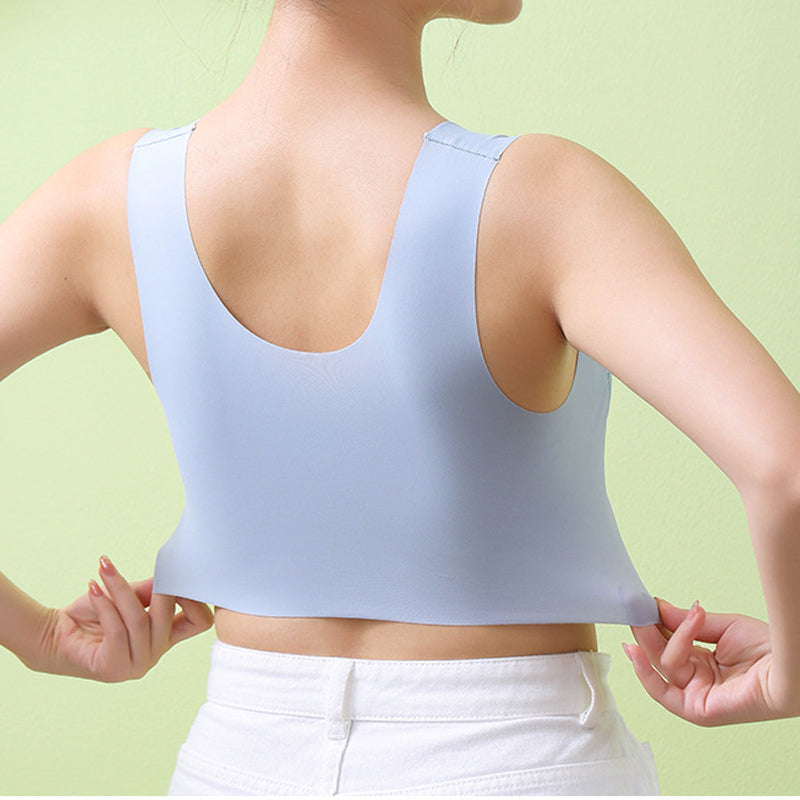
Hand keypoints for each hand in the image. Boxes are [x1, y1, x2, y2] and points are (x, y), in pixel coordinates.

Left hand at [26, 556, 213, 681]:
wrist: (54, 636)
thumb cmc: (94, 613)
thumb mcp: (130, 596)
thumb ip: (153, 588)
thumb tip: (173, 568)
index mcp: (165, 637)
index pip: (200, 622)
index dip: (195, 598)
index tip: (180, 573)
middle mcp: (155, 654)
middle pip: (168, 615)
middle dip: (156, 586)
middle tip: (149, 564)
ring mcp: (135, 665)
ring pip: (139, 619)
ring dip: (120, 588)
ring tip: (104, 569)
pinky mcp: (112, 667)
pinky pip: (116, 630)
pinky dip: (105, 603)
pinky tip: (93, 587)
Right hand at [624, 597, 798, 725]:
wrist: (786, 666)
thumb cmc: (766, 649)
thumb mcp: (719, 626)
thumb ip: (685, 623)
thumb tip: (657, 608)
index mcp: (703, 663)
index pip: (668, 644)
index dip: (653, 624)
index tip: (640, 604)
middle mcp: (697, 680)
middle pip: (659, 655)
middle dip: (645, 629)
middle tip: (634, 606)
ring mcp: (695, 695)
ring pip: (662, 665)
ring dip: (659, 637)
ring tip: (657, 613)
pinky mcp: (696, 710)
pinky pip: (662, 691)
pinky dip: (645, 671)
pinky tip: (636, 650)